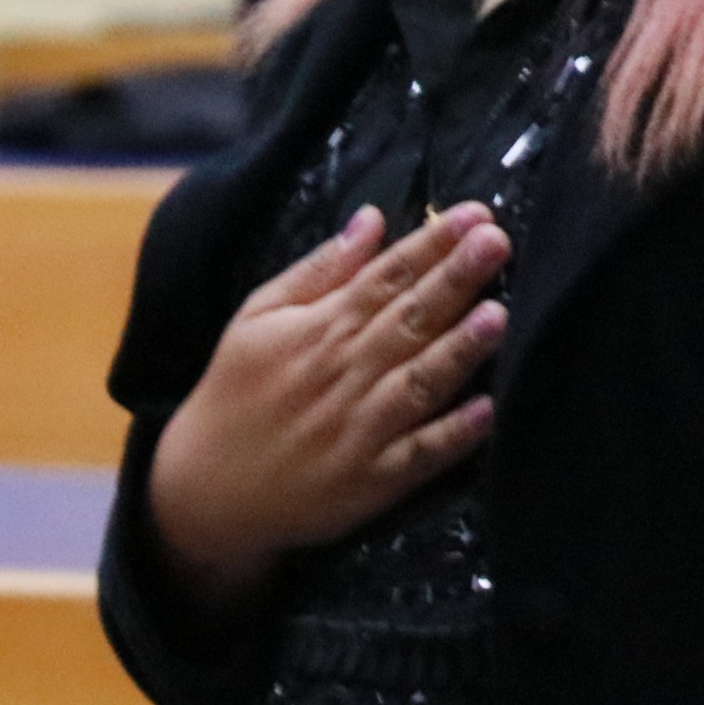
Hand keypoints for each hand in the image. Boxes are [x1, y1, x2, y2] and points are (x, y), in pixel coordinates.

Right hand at [146, 201, 509, 606]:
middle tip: (497, 242)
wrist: (206, 490)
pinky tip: (486, 411)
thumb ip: (321, 268)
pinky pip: (419, 455)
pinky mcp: (372, 480)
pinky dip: (452, 435)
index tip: (476, 214)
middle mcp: (345, 373)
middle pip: (410, 319)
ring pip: (419, 382)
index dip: (432, 244)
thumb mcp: (259, 317)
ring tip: (497, 315)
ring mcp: (360, 429)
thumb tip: (372, 218)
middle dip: (455, 279)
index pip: (386, 277)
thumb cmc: (236, 391)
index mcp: (320, 328)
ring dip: (458, 350)